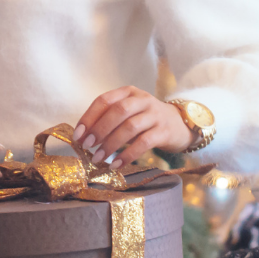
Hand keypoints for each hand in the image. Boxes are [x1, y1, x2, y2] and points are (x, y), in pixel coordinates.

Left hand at [72, 87, 193, 167]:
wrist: (180, 125)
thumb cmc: (146, 120)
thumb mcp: (128, 113)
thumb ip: (109, 119)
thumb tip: (83, 137)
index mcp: (128, 93)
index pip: (104, 100)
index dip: (89, 117)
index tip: (78, 135)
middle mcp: (142, 100)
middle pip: (118, 111)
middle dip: (99, 129)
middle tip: (87, 146)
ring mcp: (155, 115)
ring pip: (130, 127)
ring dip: (111, 144)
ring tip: (98, 158)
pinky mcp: (164, 131)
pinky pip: (143, 143)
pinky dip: (127, 155)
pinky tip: (116, 164)